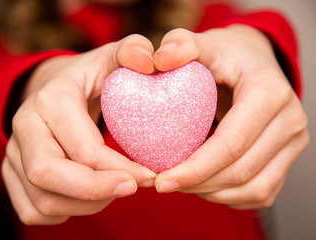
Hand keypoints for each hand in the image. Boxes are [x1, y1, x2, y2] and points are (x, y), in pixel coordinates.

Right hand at [2, 35, 156, 224]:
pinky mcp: (12, 174)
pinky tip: (91, 196)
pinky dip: (67, 212)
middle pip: (48, 175)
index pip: (82, 148)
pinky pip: (34, 210)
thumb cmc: (92, 78)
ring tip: (115, 188)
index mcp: (51, 99)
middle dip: (97, 192)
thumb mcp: (113, 57)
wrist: (58, 89)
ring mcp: (13, 153)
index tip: (149, 175)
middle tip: (132, 189)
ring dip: (88, 204)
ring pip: (43, 200)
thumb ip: (134, 50)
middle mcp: (24, 126)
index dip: (119, 169)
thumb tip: (149, 62)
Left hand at [153, 25, 308, 208]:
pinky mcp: (288, 159)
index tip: (162, 180)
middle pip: (240, 171)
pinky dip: (228, 196)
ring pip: (252, 189)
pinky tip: (203, 184)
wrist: (253, 64)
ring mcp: (292, 143)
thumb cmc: (225, 55)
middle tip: (164, 184)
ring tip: (181, 184)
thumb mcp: (202, 43)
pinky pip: (260, 193)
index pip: (230, 144)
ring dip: (211, 193)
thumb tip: (158, 61)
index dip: (194, 169)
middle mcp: (290, 121)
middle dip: (197, 185)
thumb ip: (180, 46)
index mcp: (269, 93)